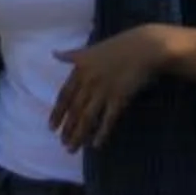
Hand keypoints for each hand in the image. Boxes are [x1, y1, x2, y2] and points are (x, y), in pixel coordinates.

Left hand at [51, 26, 170, 149]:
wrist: (144, 47)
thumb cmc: (118, 46)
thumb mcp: (90, 49)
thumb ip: (72, 56)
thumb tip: (54, 54)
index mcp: (80, 70)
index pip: (64, 96)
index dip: (57, 113)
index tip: (51, 127)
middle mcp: (88, 82)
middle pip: (74, 109)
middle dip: (67, 128)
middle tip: (63, 143)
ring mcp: (103, 90)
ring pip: (87, 117)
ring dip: (79, 134)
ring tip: (73, 148)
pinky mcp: (119, 98)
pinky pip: (108, 119)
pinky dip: (101, 132)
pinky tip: (96, 144)